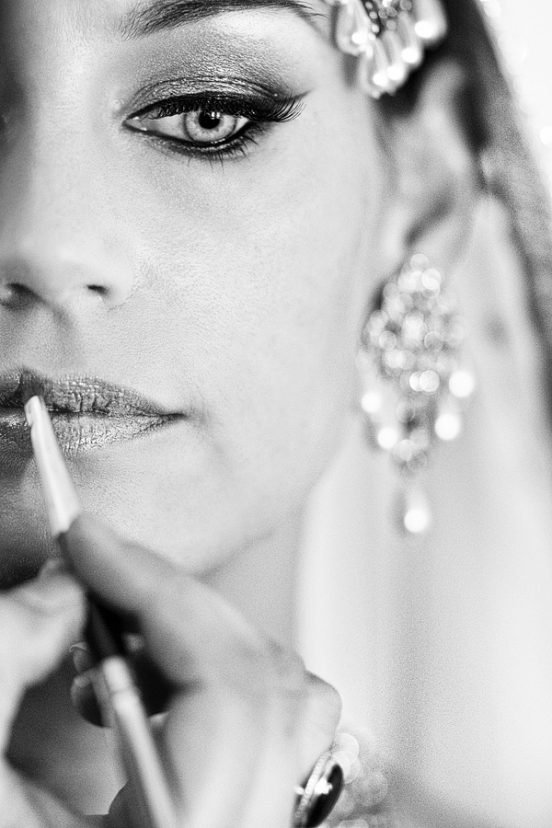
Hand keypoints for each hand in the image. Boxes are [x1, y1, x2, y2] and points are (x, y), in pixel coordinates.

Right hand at [2, 513, 341, 827]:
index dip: (160, 593)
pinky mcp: (245, 817)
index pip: (228, 690)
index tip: (91, 543)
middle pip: (263, 680)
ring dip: (201, 638)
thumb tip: (68, 590)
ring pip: (289, 694)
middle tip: (94, 572)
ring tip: (114, 647)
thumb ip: (4, 661)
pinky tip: (143, 685)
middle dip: (173, 603)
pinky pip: (279, 720)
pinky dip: (220, 669)